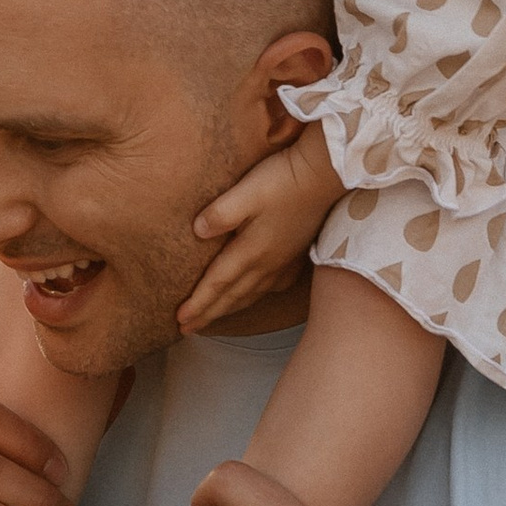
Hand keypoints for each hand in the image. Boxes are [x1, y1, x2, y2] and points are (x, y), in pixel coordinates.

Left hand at [178, 123, 341, 333]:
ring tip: (213, 318)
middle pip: (232, 297)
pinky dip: (257, 296)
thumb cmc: (283, 181)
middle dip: (209, 314)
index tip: (180, 321)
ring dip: (230, 309)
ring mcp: (283, 261)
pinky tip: (255, 294)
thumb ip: (220, 214)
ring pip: (251, 294)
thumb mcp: (245, 193)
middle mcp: (267, 263)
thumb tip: (197, 232)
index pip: (217, 285)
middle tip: (188, 330)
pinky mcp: (295, 254)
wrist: (325, 175)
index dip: (198, 304)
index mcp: (250, 251)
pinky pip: (271, 286)